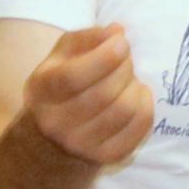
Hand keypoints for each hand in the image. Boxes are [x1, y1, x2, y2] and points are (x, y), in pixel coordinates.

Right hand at [17, 24, 151, 167]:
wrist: (53, 137)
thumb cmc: (63, 84)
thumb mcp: (64, 56)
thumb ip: (88, 38)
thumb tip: (117, 31)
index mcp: (42, 90)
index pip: (74, 77)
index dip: (105, 57)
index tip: (123, 43)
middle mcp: (56, 122)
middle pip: (104, 92)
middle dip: (125, 69)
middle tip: (126, 61)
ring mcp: (80, 144)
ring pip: (124, 110)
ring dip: (136, 87)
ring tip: (130, 80)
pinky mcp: (106, 157)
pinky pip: (139, 128)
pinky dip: (146, 106)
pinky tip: (137, 97)